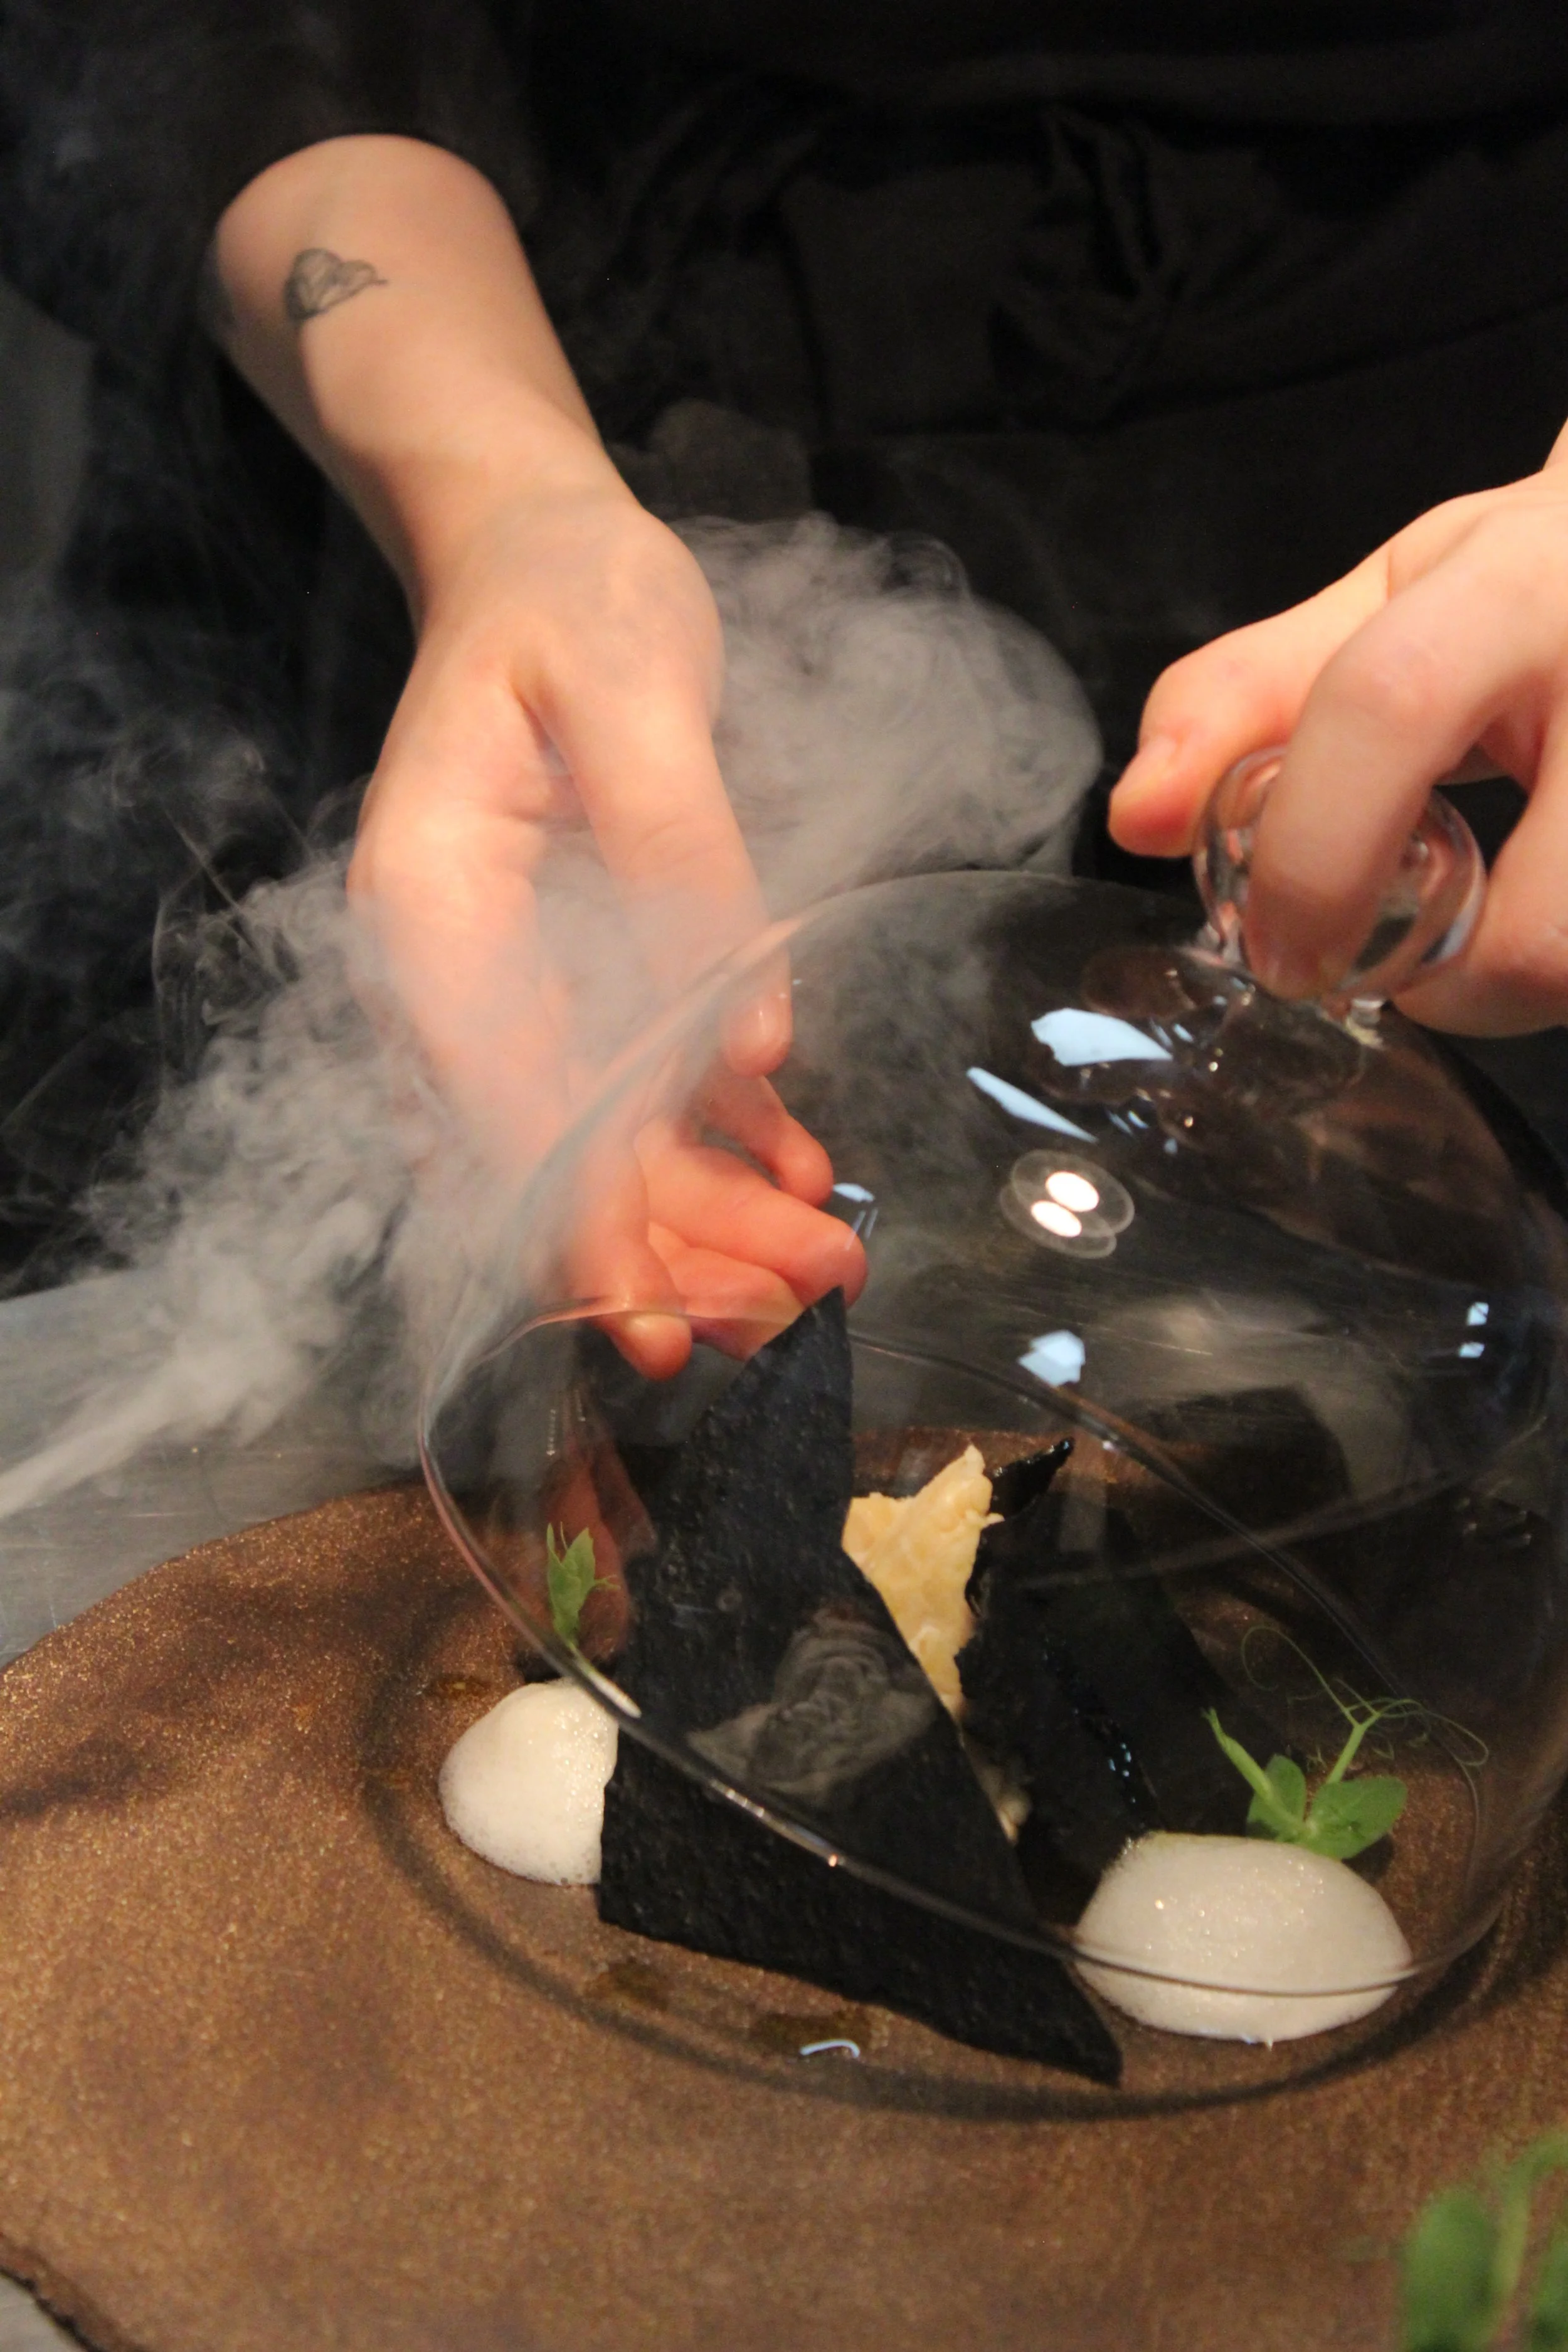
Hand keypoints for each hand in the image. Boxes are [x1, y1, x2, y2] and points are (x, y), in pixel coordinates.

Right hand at [348, 472, 865, 1373]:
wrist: (536, 556)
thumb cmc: (574, 601)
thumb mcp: (637, 691)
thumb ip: (685, 857)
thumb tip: (753, 1040)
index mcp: (432, 907)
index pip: (501, 1102)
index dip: (577, 1221)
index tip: (652, 1320)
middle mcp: (452, 972)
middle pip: (553, 1153)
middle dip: (668, 1248)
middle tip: (789, 1317)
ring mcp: (509, 984)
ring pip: (602, 1141)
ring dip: (708, 1216)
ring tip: (826, 1266)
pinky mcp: (570, 976)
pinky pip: (636, 1088)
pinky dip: (719, 1142)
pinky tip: (802, 1173)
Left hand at [1108, 439, 1567, 1034]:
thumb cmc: (1538, 588)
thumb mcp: (1394, 606)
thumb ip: (1246, 699)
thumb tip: (1135, 818)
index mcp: (1527, 581)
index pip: (1385, 707)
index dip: (1309, 855)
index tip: (1275, 948)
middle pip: (1547, 931)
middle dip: (1455, 994)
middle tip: (1405, 973)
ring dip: (1523, 998)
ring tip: (1488, 943)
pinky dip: (1561, 969)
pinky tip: (1541, 917)